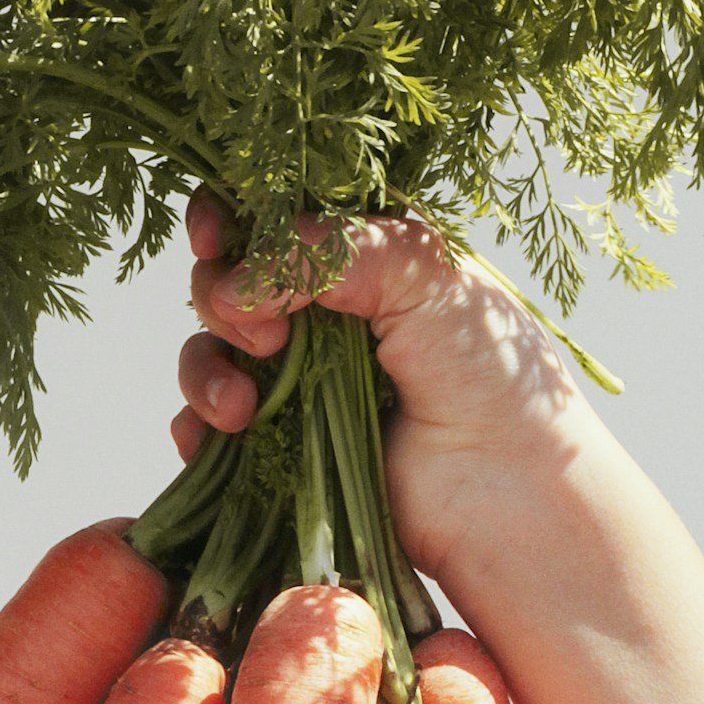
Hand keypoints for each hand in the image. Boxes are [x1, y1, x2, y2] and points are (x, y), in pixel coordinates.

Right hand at [174, 193, 594, 596]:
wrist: (509, 490)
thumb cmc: (491, 371)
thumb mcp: (422, 273)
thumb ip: (323, 251)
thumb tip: (232, 283)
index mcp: (359, 253)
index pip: (269, 213)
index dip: (228, 217)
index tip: (215, 240)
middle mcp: (322, 311)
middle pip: (223, 277)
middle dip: (221, 298)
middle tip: (269, 339)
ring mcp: (298, 378)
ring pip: (207, 350)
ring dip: (204, 369)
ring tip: (244, 410)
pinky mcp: (282, 445)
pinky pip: (205, 426)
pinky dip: (195, 427)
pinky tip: (218, 437)